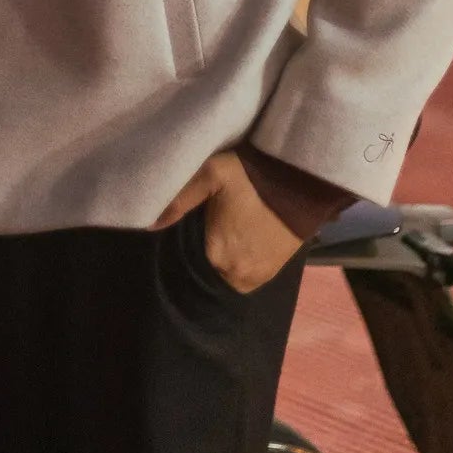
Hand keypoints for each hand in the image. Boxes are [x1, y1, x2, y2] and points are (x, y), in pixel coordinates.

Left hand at [150, 149, 302, 294]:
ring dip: (218, 259)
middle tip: (201, 228)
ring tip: (218, 234)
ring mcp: (256, 278)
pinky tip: (234, 241)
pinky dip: (236, 262)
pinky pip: (243, 274)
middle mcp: (234, 275)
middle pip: (204, 268)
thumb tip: (149, 224)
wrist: (303, 181)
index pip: (184, 258)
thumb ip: (178, 199)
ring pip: (223, 274)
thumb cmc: (253, 176)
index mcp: (216, 255)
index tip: (182, 228)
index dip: (180, 243)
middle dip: (198, 252)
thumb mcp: (211, 174)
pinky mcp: (272, 274)